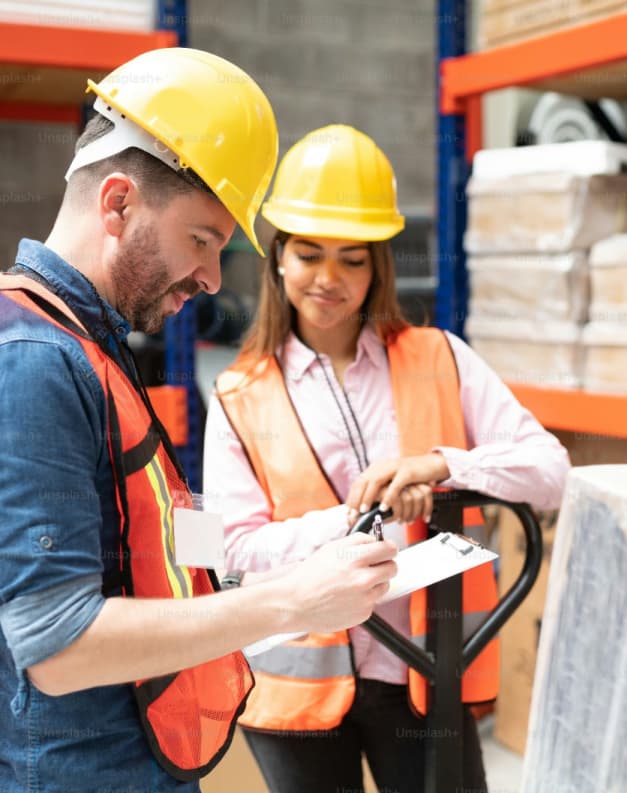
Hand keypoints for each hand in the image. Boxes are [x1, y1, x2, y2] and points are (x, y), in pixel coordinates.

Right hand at [282, 533, 396, 633]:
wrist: (296, 603)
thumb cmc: (310, 575)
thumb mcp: (332, 548)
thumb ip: (358, 541)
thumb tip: (376, 540)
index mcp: (355, 559)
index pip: (390, 549)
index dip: (389, 548)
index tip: (386, 549)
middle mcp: (363, 579)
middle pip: (393, 567)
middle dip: (384, 565)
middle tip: (372, 566)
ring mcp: (365, 598)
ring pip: (385, 585)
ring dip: (375, 582)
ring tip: (354, 582)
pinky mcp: (364, 613)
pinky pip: (373, 601)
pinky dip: (365, 598)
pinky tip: (348, 596)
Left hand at [346, 453, 449, 523]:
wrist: (431, 464)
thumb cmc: (410, 476)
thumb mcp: (391, 482)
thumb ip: (380, 491)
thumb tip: (368, 508)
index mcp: (377, 468)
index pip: (358, 483)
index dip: (351, 498)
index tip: (348, 512)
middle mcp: (382, 466)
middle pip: (363, 481)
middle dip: (355, 499)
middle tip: (352, 514)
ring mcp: (394, 467)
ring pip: (375, 481)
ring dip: (368, 497)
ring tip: (364, 511)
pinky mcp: (407, 472)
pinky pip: (395, 485)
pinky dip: (388, 497)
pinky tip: (385, 507)